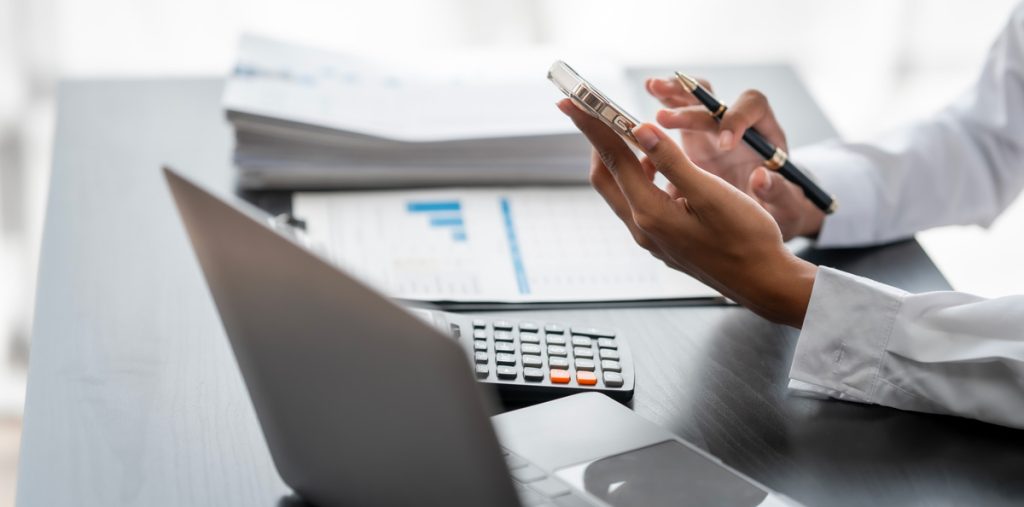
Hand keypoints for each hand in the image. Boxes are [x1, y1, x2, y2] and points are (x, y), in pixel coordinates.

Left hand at [557, 98, 816, 327]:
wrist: (765, 282)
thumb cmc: (747, 240)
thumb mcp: (712, 194)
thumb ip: (673, 162)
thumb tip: (640, 130)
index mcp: (651, 213)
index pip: (612, 158)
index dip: (592, 126)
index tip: (572, 101)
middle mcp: (643, 228)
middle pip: (606, 176)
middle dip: (600, 142)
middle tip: (596, 113)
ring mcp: (652, 238)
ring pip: (623, 190)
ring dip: (623, 160)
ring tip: (633, 135)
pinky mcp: (664, 241)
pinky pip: (641, 202)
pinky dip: (643, 178)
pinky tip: (663, 170)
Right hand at [646, 77, 824, 240]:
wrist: (767, 211)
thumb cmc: (781, 206)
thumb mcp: (786, 206)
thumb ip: (778, 192)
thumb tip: (761, 178)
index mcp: (765, 134)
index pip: (752, 108)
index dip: (737, 120)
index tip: (724, 143)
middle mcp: (738, 124)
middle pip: (716, 100)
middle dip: (691, 107)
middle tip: (666, 119)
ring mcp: (715, 128)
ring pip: (695, 98)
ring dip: (673, 93)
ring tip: (652, 87)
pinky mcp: (696, 137)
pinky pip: (679, 112)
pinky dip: (664, 103)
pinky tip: (646, 96)